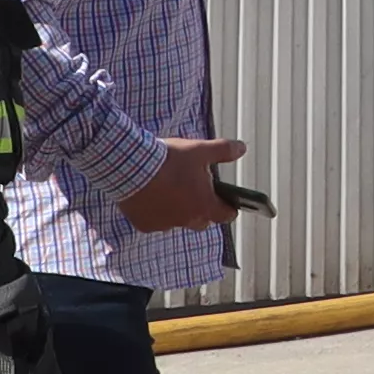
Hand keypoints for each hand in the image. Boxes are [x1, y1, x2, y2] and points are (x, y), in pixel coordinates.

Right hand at [121, 137, 247, 234]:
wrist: (131, 167)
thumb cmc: (168, 160)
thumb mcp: (200, 150)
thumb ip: (223, 151)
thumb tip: (242, 148)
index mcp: (204, 206)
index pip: (226, 215)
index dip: (229, 208)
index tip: (229, 203)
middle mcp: (186, 220)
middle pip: (202, 220)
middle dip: (202, 208)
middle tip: (195, 190)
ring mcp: (164, 225)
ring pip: (176, 221)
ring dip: (176, 210)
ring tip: (169, 188)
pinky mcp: (144, 224)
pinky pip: (154, 221)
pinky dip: (154, 211)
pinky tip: (149, 194)